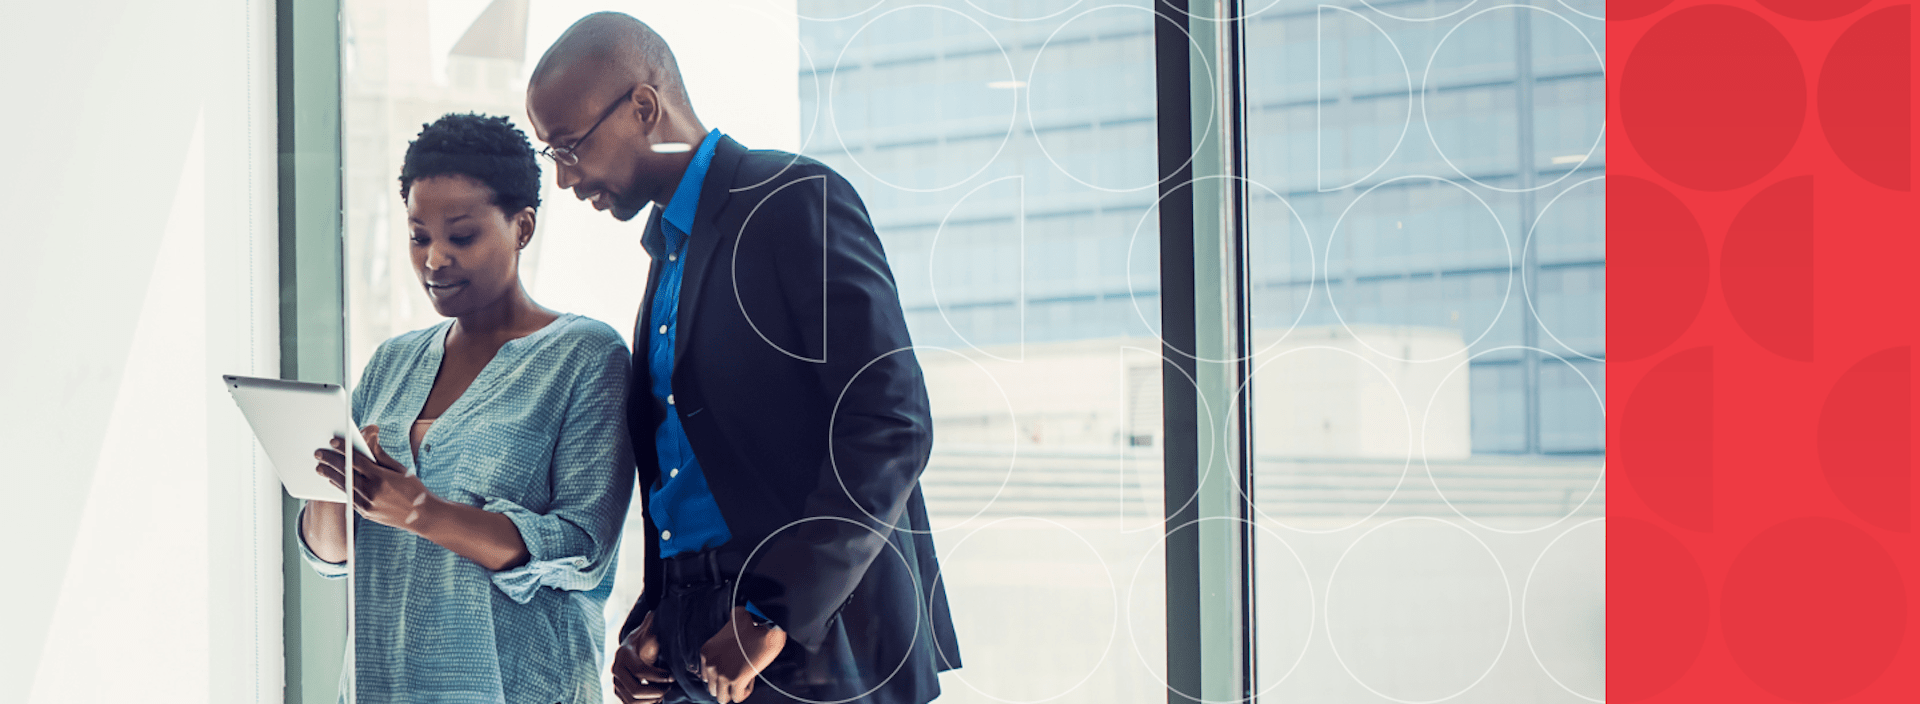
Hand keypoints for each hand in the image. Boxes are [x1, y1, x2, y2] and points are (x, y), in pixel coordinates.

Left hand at [314, 425, 437, 530]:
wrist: (423, 517)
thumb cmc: (414, 490)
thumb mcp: (401, 469)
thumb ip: (381, 456)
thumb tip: (369, 440)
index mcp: (381, 477)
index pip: (356, 460)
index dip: (343, 449)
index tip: (332, 441)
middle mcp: (372, 491)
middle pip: (345, 473)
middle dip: (330, 462)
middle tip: (318, 454)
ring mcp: (367, 504)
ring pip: (344, 486)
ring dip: (330, 475)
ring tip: (320, 467)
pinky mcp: (366, 513)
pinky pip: (349, 497)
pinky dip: (341, 488)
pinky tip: (334, 481)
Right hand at [611, 611, 675, 702]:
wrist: (630, 648)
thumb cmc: (643, 640)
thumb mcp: (648, 631)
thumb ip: (651, 624)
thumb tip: (655, 614)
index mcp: (624, 654)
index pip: (641, 670)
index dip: (659, 676)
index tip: (672, 676)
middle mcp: (616, 669)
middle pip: (635, 689)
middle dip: (656, 691)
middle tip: (668, 688)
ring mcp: (616, 682)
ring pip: (632, 700)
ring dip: (651, 700)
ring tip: (663, 693)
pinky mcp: (618, 691)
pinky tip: (656, 699)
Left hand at [699, 606, 786, 703]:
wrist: (765, 623)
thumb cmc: (753, 622)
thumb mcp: (729, 624)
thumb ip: (726, 631)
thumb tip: (732, 629)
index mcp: (706, 652)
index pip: (707, 677)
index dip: (722, 674)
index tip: (734, 667)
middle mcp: (710, 665)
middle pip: (713, 689)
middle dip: (727, 685)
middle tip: (740, 673)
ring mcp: (722, 674)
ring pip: (722, 698)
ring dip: (734, 691)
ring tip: (745, 679)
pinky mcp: (736, 680)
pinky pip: (737, 697)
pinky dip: (745, 692)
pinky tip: (750, 680)